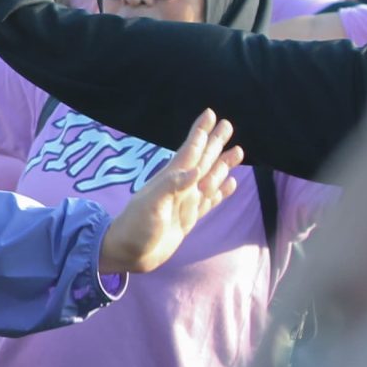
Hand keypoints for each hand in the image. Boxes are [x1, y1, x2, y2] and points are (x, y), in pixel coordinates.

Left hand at [101, 112, 242, 273]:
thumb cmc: (135, 228)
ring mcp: (185, 202)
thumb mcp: (151, 206)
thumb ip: (171, 187)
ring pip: (210, 177)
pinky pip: (210, 201)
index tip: (211, 114)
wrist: (129, 253)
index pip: (190, 151)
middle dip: (215, 142)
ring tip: (238, 151)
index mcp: (171, 180)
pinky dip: (222, 191)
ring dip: (223, 164)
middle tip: (229, 124)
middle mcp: (180, 188)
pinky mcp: (188, 218)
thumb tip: (195, 170)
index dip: (200, 133)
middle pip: (203, 159)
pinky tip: (231, 184)